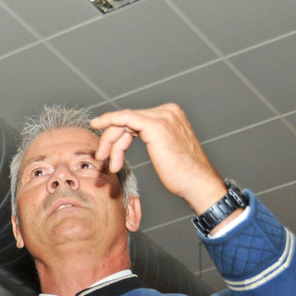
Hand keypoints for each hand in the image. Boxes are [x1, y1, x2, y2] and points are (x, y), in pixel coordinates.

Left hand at [90, 103, 227, 212]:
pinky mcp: (155, 125)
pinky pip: (125, 118)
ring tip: (107, 161)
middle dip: (112, 139)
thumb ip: (152, 141)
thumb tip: (129, 142)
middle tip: (102, 157)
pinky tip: (98, 126)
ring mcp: (163, 116)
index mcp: (172, 115)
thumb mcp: (166, 152)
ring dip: (110, 141)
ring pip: (124, 121)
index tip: (106, 148)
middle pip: (129, 120)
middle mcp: (168, 111)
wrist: (197, 184)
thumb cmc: (183, 175)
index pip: (137, 121)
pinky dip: (110, 122)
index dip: (119, 136)